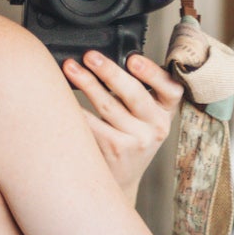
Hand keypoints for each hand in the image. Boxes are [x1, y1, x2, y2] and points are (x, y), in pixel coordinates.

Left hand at [62, 48, 185, 199]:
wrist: (123, 178)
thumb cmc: (131, 138)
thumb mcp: (146, 117)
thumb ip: (137, 93)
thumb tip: (104, 59)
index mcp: (166, 112)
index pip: (170, 89)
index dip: (152, 73)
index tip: (132, 59)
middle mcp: (156, 127)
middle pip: (133, 94)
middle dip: (109, 71)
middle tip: (90, 56)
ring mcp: (137, 141)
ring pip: (108, 106)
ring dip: (87, 83)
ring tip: (70, 68)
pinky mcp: (115, 150)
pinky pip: (91, 123)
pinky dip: (76, 108)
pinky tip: (63, 97)